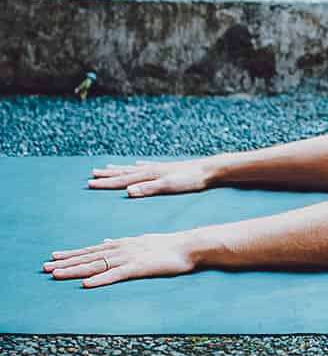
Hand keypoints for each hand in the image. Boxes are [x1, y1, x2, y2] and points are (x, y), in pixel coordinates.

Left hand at [42, 231, 197, 287]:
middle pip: (89, 257)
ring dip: (76, 270)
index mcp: (124, 244)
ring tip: (56, 274)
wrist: (191, 245)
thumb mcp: (144, 241)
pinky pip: (115, 275)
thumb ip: (125, 242)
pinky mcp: (139, 268)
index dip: (73, 254)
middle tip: (44, 267)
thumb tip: (107, 241)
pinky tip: (86, 284)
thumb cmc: (171, 245)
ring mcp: (129, 258)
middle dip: (66, 262)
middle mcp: (122, 249)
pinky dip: (100, 280)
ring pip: (97, 265)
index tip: (55, 257)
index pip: (93, 250)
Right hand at [88, 158, 213, 196]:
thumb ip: (149, 188)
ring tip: (107, 167)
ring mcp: (158, 168)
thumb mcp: (169, 186)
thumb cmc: (191, 179)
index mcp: (149, 175)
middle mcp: (151, 169)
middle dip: (108, 175)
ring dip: (119, 169)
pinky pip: (147, 166)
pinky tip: (137, 164)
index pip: (123, 180)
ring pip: (133, 168)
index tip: (89, 183)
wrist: (209, 169)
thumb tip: (128, 191)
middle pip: (124, 172)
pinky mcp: (167, 168)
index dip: (106, 183)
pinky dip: (138, 166)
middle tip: (92, 174)